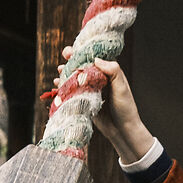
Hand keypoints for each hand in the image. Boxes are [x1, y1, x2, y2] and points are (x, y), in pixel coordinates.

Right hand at [59, 46, 152, 162]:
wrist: (122, 131)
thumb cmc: (125, 108)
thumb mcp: (122, 88)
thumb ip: (113, 71)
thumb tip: (96, 59)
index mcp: (108, 73)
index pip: (93, 58)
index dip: (82, 52)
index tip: (73, 51)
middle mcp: (98, 79)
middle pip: (82, 66)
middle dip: (71, 60)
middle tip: (65, 56)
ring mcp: (90, 90)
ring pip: (75, 78)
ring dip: (66, 73)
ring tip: (59, 71)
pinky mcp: (84, 101)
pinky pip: (72, 91)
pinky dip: (63, 87)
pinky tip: (57, 85)